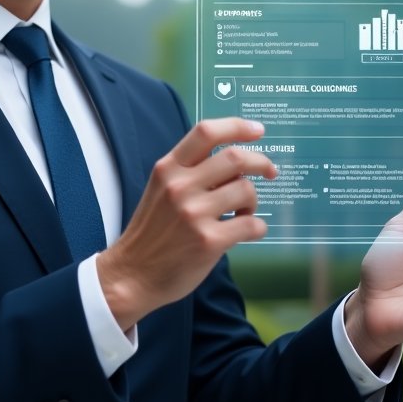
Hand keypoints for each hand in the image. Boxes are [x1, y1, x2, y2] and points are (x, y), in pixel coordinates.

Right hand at [97, 118, 277, 329]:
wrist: (132, 274)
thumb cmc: (151, 231)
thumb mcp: (160, 190)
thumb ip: (189, 171)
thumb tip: (234, 160)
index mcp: (167, 168)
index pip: (206, 132)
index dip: (237, 126)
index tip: (257, 130)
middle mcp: (180, 186)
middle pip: (235, 158)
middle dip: (261, 162)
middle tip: (270, 171)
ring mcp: (194, 214)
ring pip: (247, 190)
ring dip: (254, 201)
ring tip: (244, 212)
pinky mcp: (209, 241)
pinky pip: (252, 224)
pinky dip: (258, 227)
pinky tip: (247, 231)